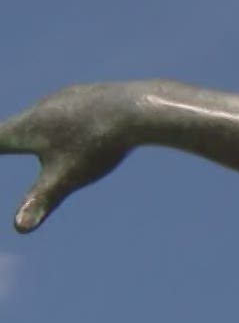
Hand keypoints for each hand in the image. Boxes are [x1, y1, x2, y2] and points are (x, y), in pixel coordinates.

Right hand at [0, 83, 143, 232]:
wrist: (140, 107)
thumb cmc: (98, 144)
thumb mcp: (67, 177)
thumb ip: (41, 201)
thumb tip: (19, 228)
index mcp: (29, 126)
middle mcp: (43, 107)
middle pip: (16, 125)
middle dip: (6, 138)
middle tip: (3, 141)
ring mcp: (69, 97)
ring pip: (44, 114)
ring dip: (34, 126)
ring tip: (29, 133)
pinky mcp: (92, 94)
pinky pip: (71, 108)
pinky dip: (64, 120)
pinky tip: (78, 124)